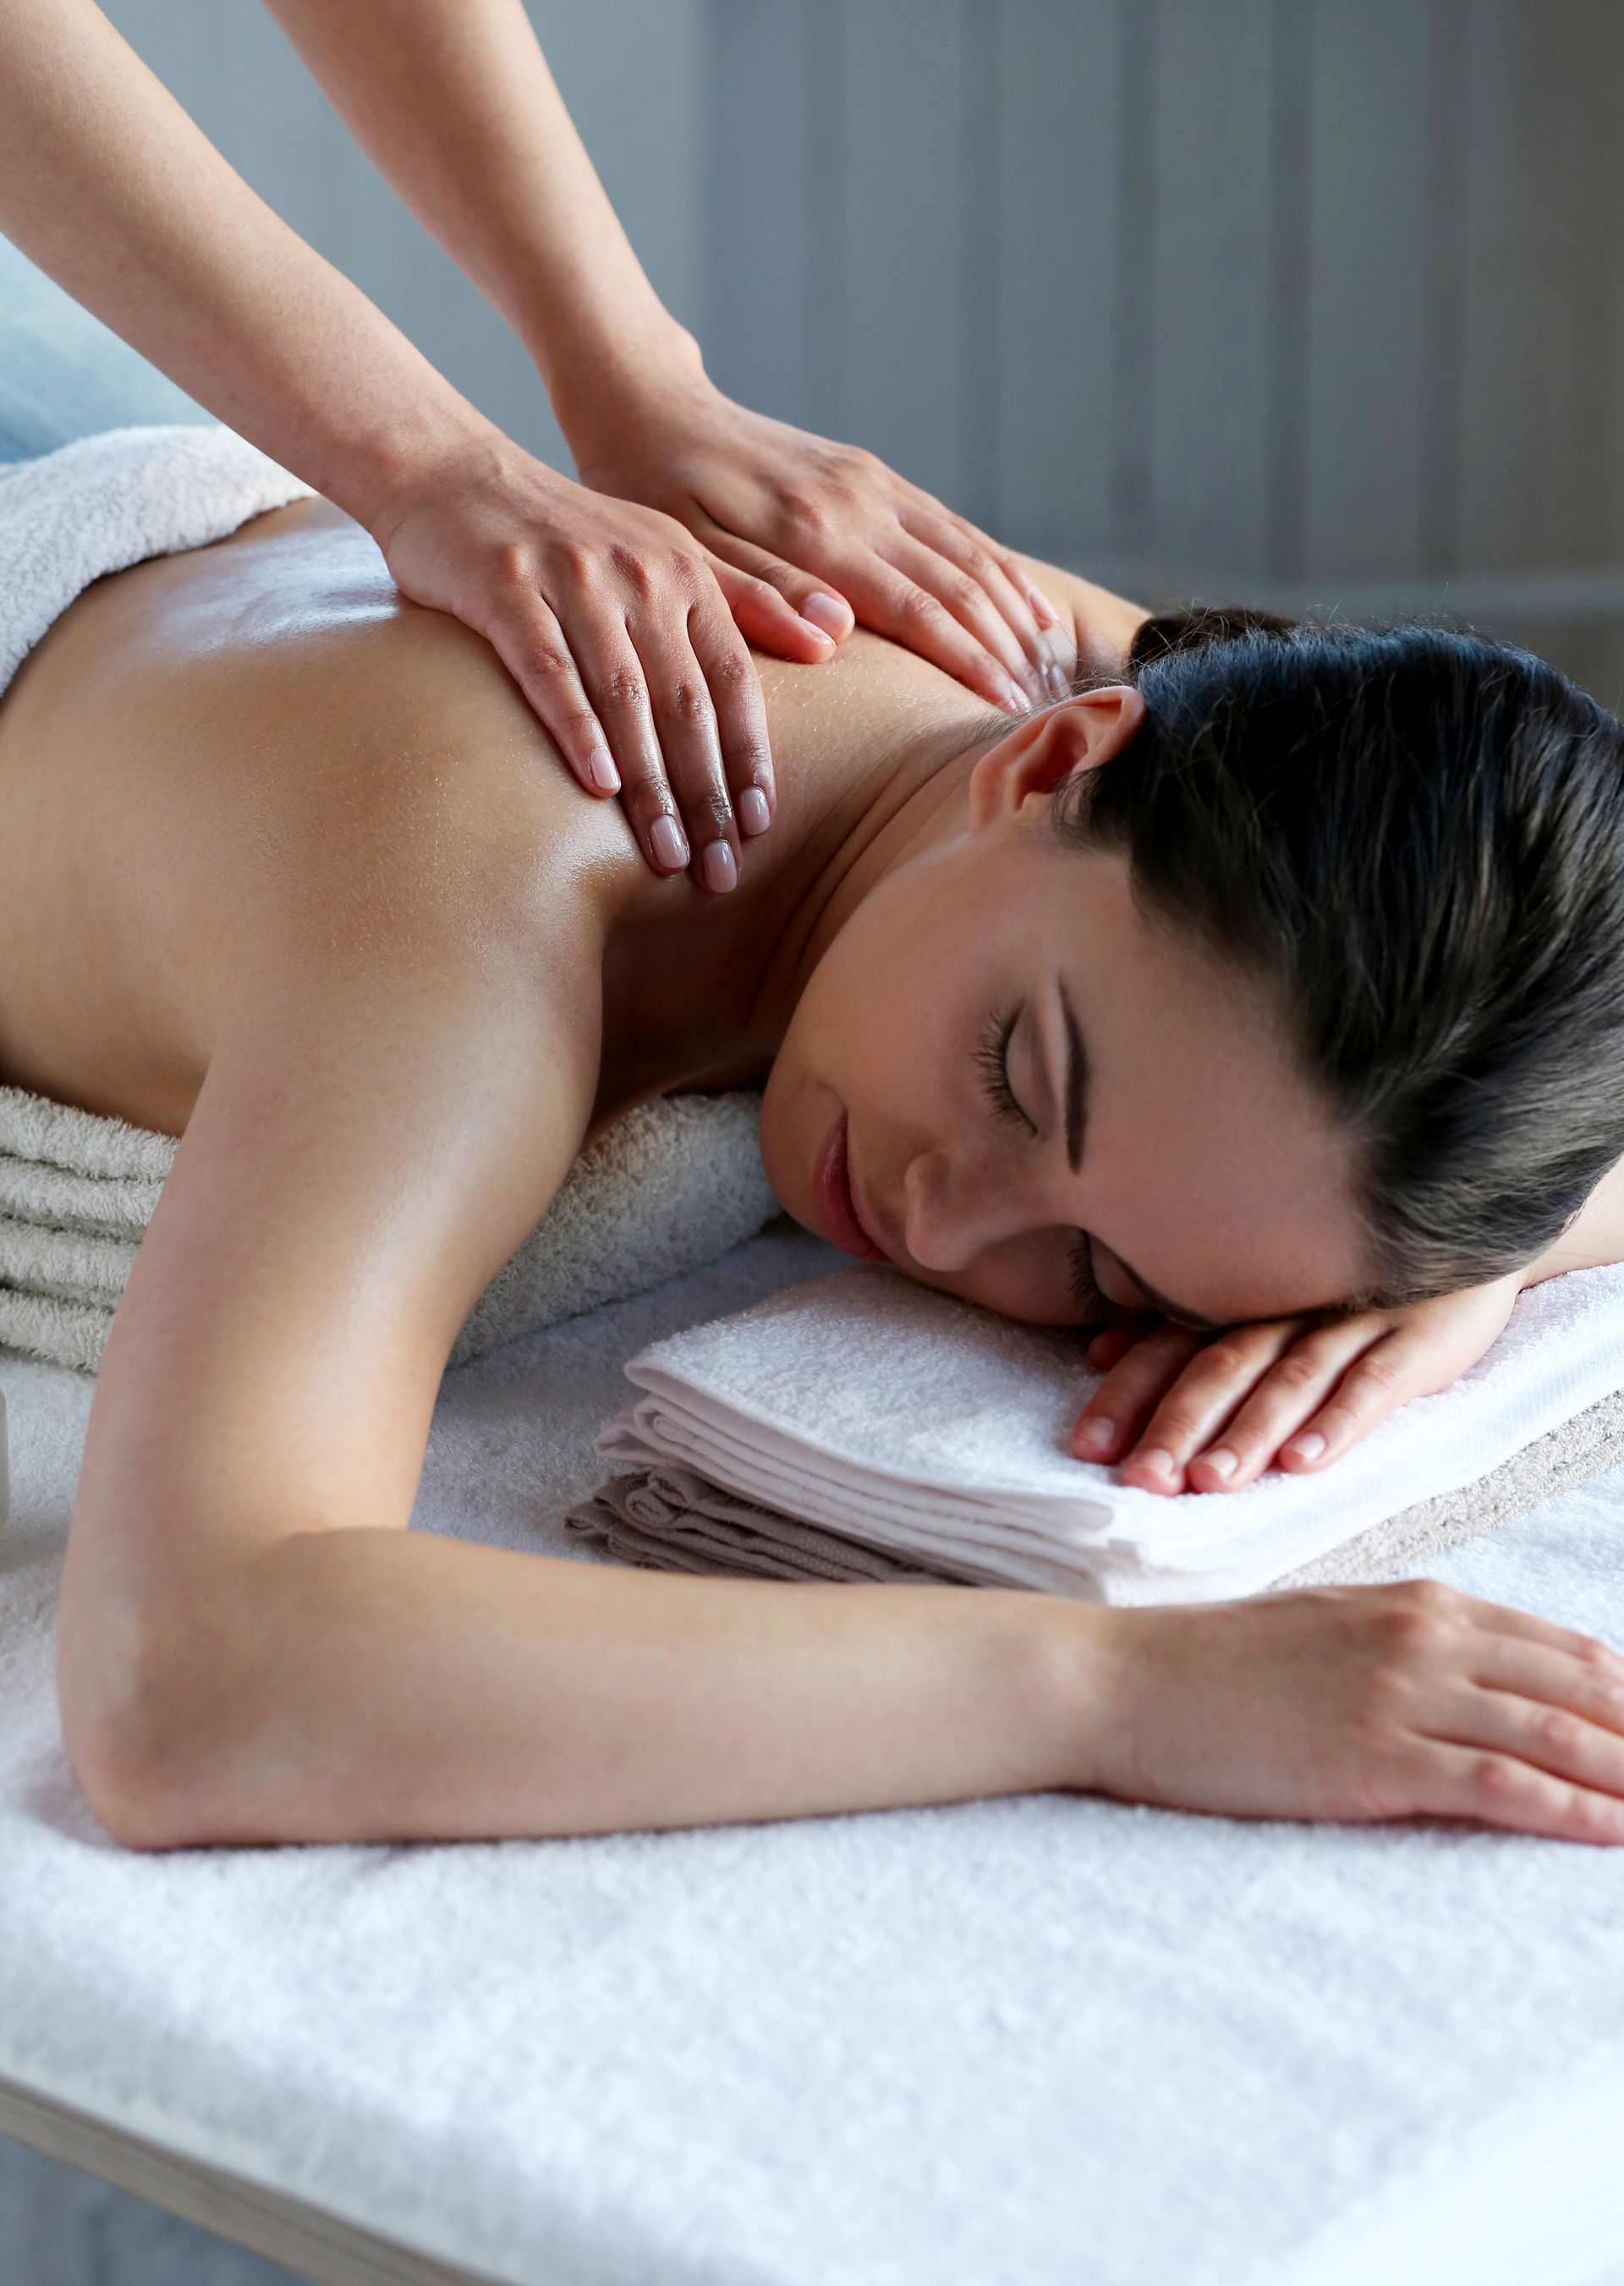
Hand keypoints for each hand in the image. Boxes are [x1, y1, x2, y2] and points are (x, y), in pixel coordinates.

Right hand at [368, 427, 835, 889]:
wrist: (454, 474)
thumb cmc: (567, 534)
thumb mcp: (664, 551)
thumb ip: (744, 597)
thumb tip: (830, 642)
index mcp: (685, 570)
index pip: (734, 678)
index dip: (749, 754)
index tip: (761, 826)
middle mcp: (640, 572)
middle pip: (687, 701)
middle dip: (708, 794)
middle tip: (720, 871)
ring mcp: (573, 580)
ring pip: (626, 697)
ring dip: (652, 785)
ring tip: (667, 856)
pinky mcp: (506, 588)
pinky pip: (548, 670)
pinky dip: (577, 729)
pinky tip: (597, 789)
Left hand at [568, 374, 1073, 713]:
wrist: (651, 405)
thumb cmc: (654, 491)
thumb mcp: (684, 555)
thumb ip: (757, 594)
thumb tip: (833, 636)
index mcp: (815, 531)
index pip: (918, 611)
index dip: (970, 666)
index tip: (1007, 717)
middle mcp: (859, 502)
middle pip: (959, 587)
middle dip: (1006, 653)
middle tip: (1042, 714)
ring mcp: (872, 484)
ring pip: (969, 555)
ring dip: (1014, 617)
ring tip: (1049, 675)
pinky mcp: (872, 475)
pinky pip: (953, 528)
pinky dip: (999, 571)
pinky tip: (1028, 610)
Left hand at [1069, 1273, 1524, 1494]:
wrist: (1462, 1235)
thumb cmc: (1343, 1283)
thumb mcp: (1262, 1297)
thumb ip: (1182, 1327)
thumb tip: (1097, 1354)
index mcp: (1242, 1298)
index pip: (1170, 1348)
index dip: (1128, 1395)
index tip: (1087, 1448)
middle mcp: (1288, 1306)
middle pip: (1221, 1366)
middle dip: (1177, 1425)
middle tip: (1142, 1479)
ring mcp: (1354, 1320)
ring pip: (1291, 1379)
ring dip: (1248, 1431)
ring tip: (1210, 1481)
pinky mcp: (1418, 1337)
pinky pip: (1374, 1383)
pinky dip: (1337, 1424)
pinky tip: (1303, 1463)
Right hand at [1082, 1578, 1623, 1842]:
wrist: (1122, 1680)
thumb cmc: (1212, 1665)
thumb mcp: (1326, 1631)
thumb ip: (1407, 1649)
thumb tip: (1476, 1688)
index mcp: (1420, 1603)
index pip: (1567, 1653)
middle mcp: (1427, 1637)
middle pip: (1584, 1693)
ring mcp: (1405, 1694)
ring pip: (1561, 1738)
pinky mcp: (1378, 1756)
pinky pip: (1506, 1786)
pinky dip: (1577, 1813)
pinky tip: (1619, 1833)